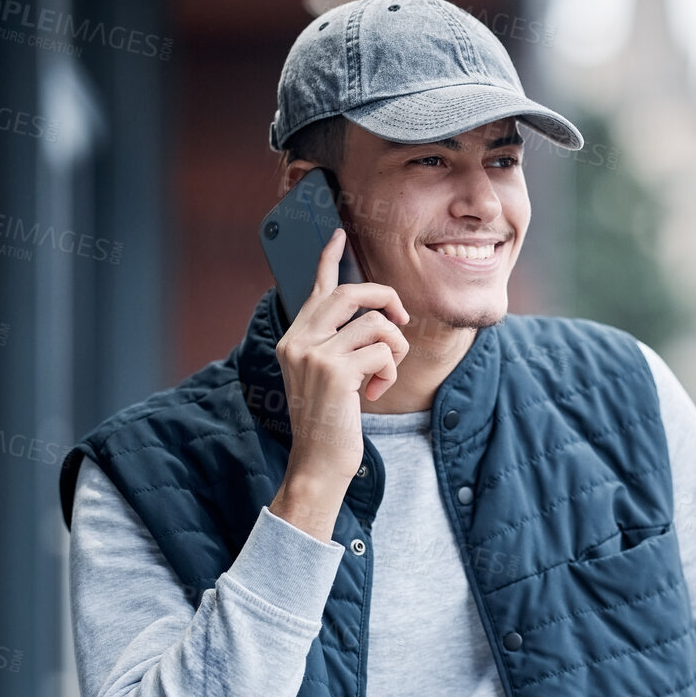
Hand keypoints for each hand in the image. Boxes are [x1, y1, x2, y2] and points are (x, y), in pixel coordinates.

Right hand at [269, 228, 409, 539]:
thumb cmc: (329, 421)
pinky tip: (374, 393)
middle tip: (401, 319)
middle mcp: (298, 340)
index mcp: (294, 338)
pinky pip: (383, 352)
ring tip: (381, 374)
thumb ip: (338, 343)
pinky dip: (389, 372)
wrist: (319, 462)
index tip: (339, 234)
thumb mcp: (328, 376)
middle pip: (351, 294)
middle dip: (385, 300)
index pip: (315, 288)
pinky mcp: (334, 370)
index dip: (329, 259)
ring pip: (376, 325)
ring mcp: (314, 354)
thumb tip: (372, 316)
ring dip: (394, 349)